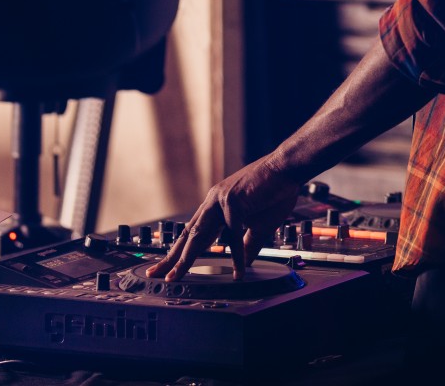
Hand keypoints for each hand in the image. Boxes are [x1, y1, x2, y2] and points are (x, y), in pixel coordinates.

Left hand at [145, 155, 301, 280]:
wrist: (287, 168)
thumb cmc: (275, 192)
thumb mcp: (259, 225)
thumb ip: (248, 245)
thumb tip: (243, 265)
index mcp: (216, 206)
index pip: (193, 232)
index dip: (180, 250)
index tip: (170, 265)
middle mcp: (213, 202)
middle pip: (188, 234)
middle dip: (172, 256)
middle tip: (157, 274)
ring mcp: (221, 201)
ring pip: (199, 234)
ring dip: (186, 257)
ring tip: (176, 275)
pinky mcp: (234, 202)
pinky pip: (233, 234)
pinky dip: (238, 255)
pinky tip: (239, 271)